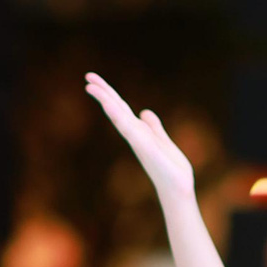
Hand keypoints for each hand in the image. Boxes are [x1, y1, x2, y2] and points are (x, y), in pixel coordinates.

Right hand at [85, 73, 192, 197]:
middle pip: (116, 109)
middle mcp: (135, 135)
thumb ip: (153, 127)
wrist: (178, 189)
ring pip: (119, 117)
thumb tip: (144, 112)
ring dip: (106, 102)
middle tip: (87, 76)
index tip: (93, 79)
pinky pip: (131, 131)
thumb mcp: (162, 141)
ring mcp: (139, 142)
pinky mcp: (146, 149)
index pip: (121, 107)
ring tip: (92, 87)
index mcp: (138, 131)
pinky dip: (120, 118)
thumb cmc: (170, 169)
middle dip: (103, 93)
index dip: (109, 93)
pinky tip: (112, 107)